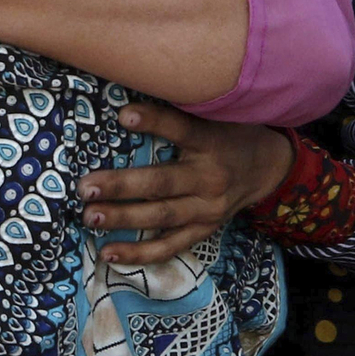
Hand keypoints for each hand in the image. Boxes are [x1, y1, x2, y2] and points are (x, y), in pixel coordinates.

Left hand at [76, 102, 294, 264]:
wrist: (269, 167)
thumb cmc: (228, 133)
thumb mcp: (213, 113)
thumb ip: (177, 111)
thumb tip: (124, 101)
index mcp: (210, 141)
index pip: (181, 129)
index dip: (153, 121)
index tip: (122, 115)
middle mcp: (210, 178)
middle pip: (162, 183)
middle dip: (121, 186)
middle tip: (85, 187)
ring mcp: (207, 209)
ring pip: (162, 216)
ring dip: (123, 218)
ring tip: (89, 217)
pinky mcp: (204, 230)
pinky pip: (170, 246)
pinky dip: (139, 254)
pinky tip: (108, 253)